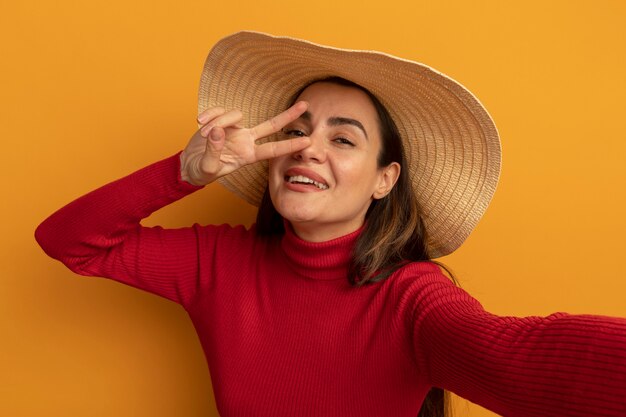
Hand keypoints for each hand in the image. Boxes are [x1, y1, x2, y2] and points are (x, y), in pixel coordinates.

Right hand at [180, 101, 309, 185]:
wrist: (189, 165)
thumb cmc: (202, 171)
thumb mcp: (208, 167)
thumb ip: (212, 150)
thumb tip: (216, 131)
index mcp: (248, 155)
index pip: (273, 150)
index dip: (290, 145)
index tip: (308, 142)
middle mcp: (246, 140)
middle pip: (271, 125)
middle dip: (288, 115)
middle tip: (305, 105)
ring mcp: (235, 129)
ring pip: (234, 115)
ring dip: (217, 122)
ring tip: (202, 134)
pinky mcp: (221, 120)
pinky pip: (220, 110)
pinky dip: (209, 115)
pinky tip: (199, 122)